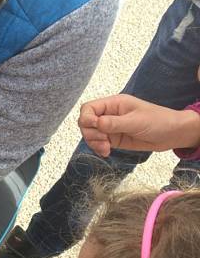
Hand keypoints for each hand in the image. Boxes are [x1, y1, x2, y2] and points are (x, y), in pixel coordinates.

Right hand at [79, 94, 199, 156]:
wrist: (172, 134)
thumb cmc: (159, 121)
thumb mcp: (136, 121)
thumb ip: (115, 123)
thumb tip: (96, 123)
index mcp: (114, 104)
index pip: (88, 108)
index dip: (86, 118)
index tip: (95, 127)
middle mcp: (109, 114)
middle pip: (86, 122)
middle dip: (91, 133)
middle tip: (103, 141)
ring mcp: (110, 127)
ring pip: (90, 134)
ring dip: (94, 143)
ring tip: (106, 149)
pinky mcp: (113, 139)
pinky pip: (98, 144)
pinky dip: (98, 149)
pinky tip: (107, 152)